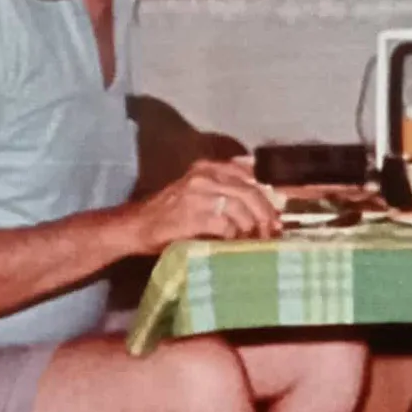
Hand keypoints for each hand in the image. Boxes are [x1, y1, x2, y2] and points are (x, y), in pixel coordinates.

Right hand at [129, 159, 281, 253]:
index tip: (275, 214)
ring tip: (255, 241)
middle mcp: (204, 176)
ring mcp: (199, 195)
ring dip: (252, 228)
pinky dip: (235, 237)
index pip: (249, 175)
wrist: (136, 226)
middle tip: (272, 232)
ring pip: (241, 209)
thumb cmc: (170, 212)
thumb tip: (260, 191)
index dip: (266, 196)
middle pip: (249, 192)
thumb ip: (224, 186)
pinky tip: (235, 244)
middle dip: (265, 214)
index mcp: (207, 167)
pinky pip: (226, 226)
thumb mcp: (198, 190)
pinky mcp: (194, 216)